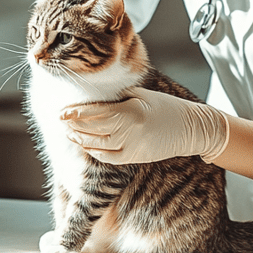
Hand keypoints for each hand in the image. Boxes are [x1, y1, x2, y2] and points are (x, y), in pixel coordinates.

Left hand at [61, 87, 228, 164]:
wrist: (191, 128)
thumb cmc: (167, 107)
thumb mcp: (142, 94)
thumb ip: (118, 97)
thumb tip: (94, 97)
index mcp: (132, 111)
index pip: (97, 113)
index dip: (77, 113)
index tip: (63, 112)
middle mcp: (131, 131)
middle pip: (94, 130)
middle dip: (74, 126)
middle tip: (62, 121)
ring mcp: (133, 147)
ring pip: (98, 146)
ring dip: (81, 139)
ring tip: (69, 132)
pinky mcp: (136, 158)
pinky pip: (109, 158)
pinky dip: (95, 152)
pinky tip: (86, 144)